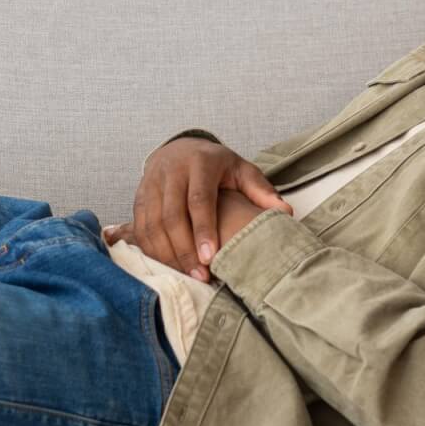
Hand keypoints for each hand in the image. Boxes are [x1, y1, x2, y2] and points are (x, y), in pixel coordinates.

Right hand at [127, 138, 291, 279]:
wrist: (182, 148)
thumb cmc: (218, 166)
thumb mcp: (242, 171)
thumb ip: (261, 191)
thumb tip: (285, 212)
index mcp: (200, 162)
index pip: (199, 199)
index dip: (203, 230)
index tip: (210, 259)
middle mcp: (172, 169)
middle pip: (171, 215)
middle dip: (184, 250)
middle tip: (200, 277)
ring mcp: (151, 181)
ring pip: (151, 223)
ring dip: (166, 254)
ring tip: (185, 277)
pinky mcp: (139, 194)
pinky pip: (139, 225)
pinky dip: (150, 249)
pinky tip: (166, 265)